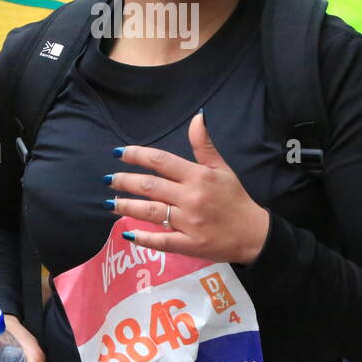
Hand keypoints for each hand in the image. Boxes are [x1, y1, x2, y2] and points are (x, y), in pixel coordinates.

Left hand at [105, 111, 269, 265]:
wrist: (253, 233)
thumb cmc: (234, 198)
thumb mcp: (222, 168)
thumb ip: (204, 145)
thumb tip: (197, 117)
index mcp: (198, 176)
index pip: (161, 161)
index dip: (137, 155)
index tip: (118, 153)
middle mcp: (191, 197)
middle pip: (150, 186)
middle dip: (125, 181)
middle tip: (109, 179)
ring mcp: (189, 222)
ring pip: (150, 212)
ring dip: (127, 206)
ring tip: (111, 202)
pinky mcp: (189, 244)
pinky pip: (161, 240)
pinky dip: (143, 237)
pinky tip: (127, 233)